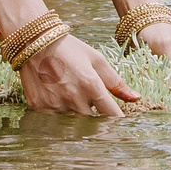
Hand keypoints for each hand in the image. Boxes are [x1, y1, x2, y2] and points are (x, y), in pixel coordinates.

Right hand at [19, 34, 138, 116]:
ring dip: (77, 115)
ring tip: (70, 94)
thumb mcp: (97, 60)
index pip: (111, 115)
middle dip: (96, 118)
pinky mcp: (39, 108)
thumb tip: (136, 98)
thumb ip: (116, 82)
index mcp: (91, 85)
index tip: (122, 126)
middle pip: (93, 123)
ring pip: (73, 123)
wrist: (34, 43)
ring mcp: (55, 104)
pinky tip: (56, 96)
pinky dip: (59, 113)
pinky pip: (55, 120)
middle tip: (91, 106)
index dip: (118, 122)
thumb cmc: (70, 49)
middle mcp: (73, 97)